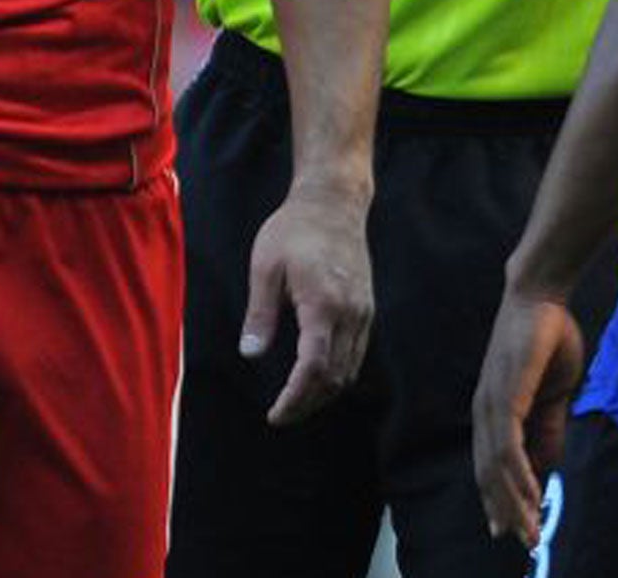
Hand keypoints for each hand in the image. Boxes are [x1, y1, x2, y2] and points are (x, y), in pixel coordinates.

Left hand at [240, 183, 373, 425]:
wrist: (333, 202)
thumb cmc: (293, 230)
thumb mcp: (265, 267)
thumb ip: (260, 315)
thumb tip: (250, 354)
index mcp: (323, 304)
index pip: (314, 368)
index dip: (295, 398)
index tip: (275, 414)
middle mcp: (350, 313)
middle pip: (335, 378)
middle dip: (307, 403)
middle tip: (280, 414)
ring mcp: (363, 312)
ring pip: (350, 370)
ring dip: (324, 393)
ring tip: (296, 401)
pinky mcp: (367, 308)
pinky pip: (357, 354)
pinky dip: (338, 374)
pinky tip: (316, 376)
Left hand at [473, 288, 584, 549]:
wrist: (543, 296)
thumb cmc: (547, 339)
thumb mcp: (554, 394)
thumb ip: (549, 428)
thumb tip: (546, 464)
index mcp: (494, 411)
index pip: (492, 465)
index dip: (502, 498)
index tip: (516, 529)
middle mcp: (485, 411)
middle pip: (489, 473)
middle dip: (506, 510)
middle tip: (523, 542)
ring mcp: (491, 402)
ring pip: (496, 466)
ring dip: (513, 501)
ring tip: (529, 529)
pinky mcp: (505, 394)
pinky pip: (508, 444)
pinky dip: (518, 474)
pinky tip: (531, 494)